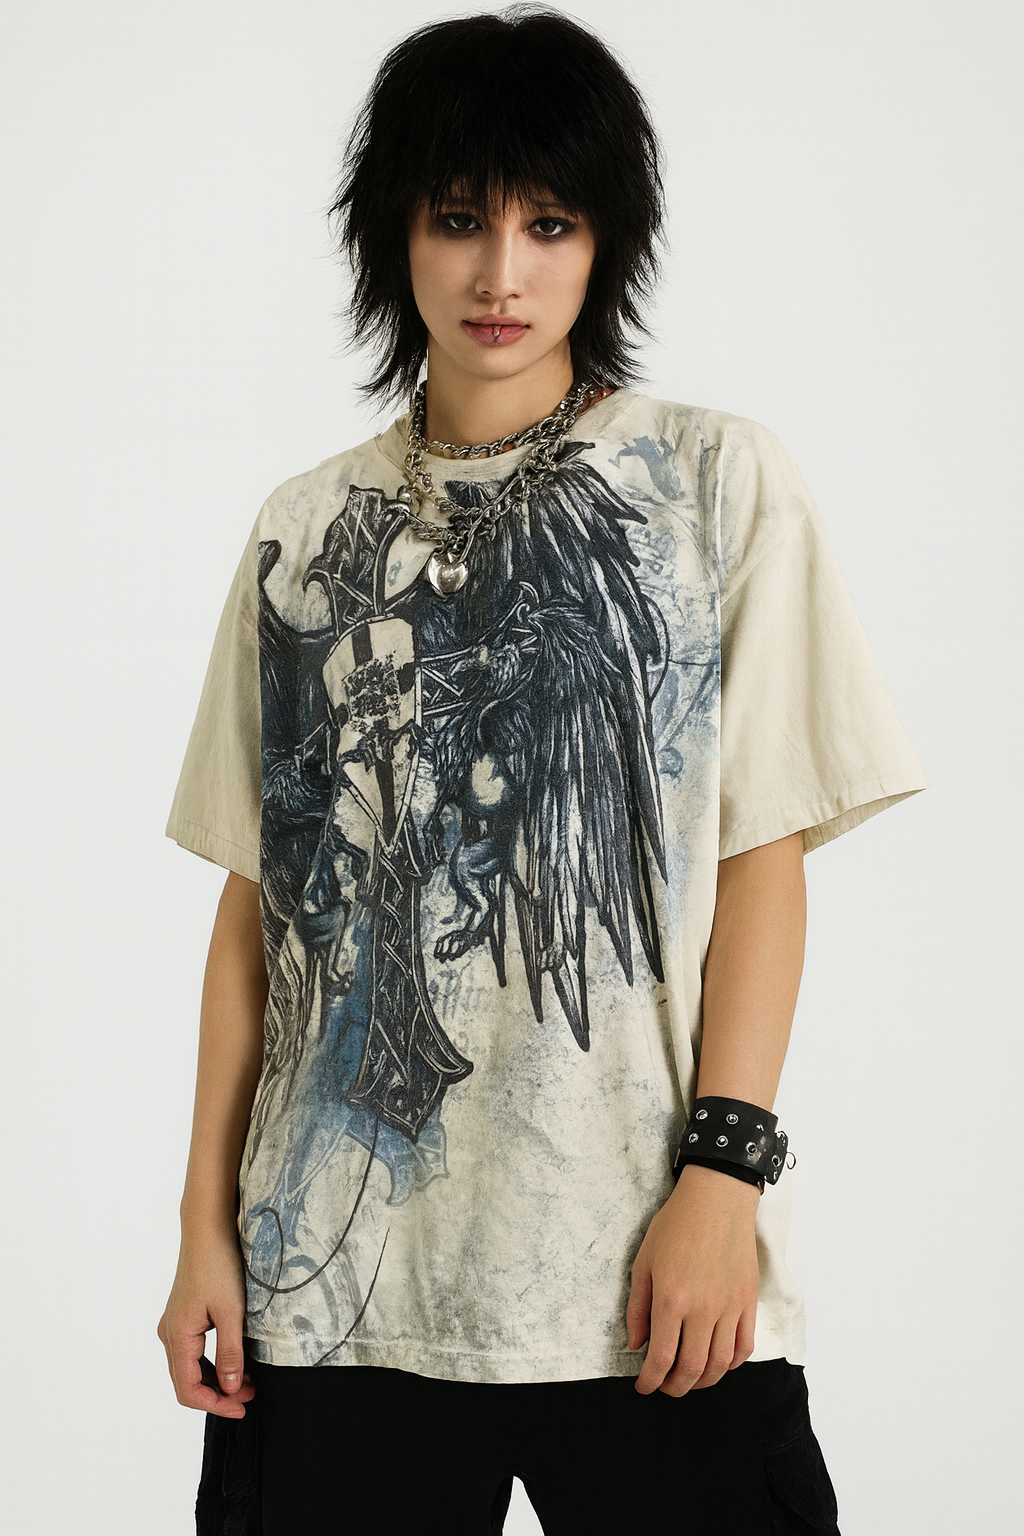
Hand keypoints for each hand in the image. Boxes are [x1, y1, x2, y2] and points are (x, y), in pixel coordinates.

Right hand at [157, 1228, 255, 1418]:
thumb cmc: (219, 1265)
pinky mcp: (183, 1315)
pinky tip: (234, 1360)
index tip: (242, 1408)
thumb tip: (231, 1389)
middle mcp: (169, 1333)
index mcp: (177, 1336)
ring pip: (190, 1367)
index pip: (188, 1389)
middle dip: (217, 1394)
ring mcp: (174, 1324)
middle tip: (250, 1396)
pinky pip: (193, 1351)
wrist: (208, 1230)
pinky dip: (211, 1362)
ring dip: (215, 1379)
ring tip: (248, 1381)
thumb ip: (230, 1353)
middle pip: (187, 1381)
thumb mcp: (232, 1312)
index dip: (214, 1405)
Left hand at [626, 1163, 759, 1396]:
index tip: (644, 1387)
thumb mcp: (643, 1261)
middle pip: (692, 1368)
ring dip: (704, 1382)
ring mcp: (730, 1307)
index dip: (651, 1381)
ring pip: (720, 1364)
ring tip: (690, 1380)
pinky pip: (744, 1347)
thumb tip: (637, 1345)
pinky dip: (731, 1364)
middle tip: (665, 1387)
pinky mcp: (749, 1301)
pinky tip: (718, 1363)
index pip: (661, 1357)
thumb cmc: (676, 1225)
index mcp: (671, 1298)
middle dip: (676, 1387)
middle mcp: (703, 1308)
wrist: (717, 1199)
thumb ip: (637, 1307)